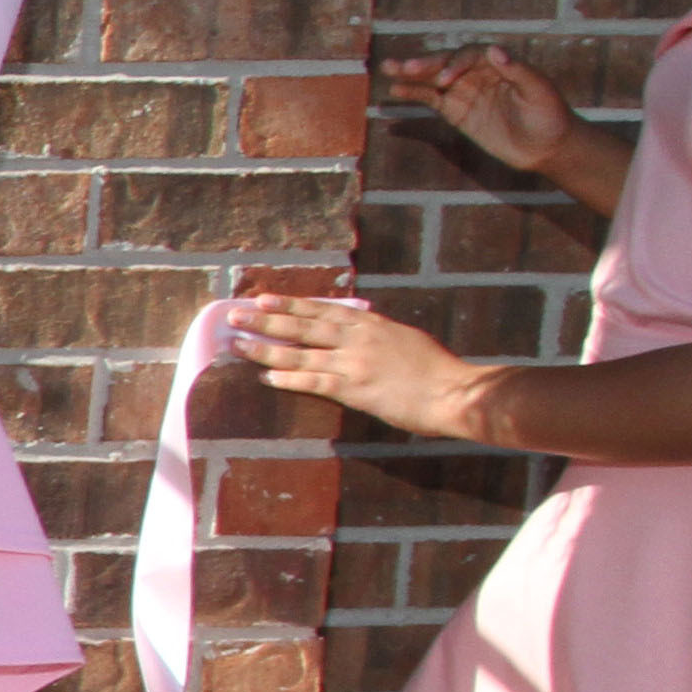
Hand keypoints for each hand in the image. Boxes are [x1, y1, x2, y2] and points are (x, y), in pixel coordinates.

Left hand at [232, 294, 488, 441]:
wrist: (455, 392)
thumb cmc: (436, 369)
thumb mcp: (404, 339)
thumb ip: (375, 334)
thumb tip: (355, 330)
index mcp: (371, 324)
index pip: (322, 309)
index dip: (289, 304)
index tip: (262, 299)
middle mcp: (358, 338)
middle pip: (303, 326)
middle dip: (266, 320)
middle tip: (235, 316)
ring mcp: (354, 362)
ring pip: (300, 352)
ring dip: (266, 349)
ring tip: (239, 345)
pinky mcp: (354, 388)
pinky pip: (314, 381)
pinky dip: (289, 378)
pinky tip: (267, 377)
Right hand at [376, 45, 581, 177]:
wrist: (547, 146)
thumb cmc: (549, 115)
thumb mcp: (539, 91)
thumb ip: (518, 70)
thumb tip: (494, 51)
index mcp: (498, 63)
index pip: (470, 56)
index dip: (455, 64)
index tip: (445, 81)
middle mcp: (478, 73)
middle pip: (446, 63)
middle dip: (425, 64)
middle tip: (403, 66)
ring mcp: (465, 91)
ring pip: (433, 79)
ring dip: (411, 74)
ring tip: (388, 68)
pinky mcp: (456, 111)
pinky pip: (431, 99)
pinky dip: (414, 94)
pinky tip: (396, 90)